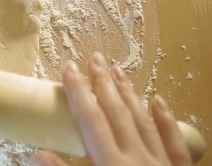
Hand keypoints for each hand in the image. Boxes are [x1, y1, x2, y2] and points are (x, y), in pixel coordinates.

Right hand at [31, 52, 191, 165]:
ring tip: (119, 70)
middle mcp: (136, 158)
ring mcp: (161, 164)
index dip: (79, 91)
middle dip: (103, 83)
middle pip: (117, 112)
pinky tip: (159, 101)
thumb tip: (36, 154)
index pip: (91, 119)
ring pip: (143, 120)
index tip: (68, 67)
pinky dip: (166, 120)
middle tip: (94, 57)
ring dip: (129, 93)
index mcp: (110, 165)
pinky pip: (174, 142)